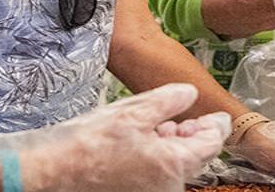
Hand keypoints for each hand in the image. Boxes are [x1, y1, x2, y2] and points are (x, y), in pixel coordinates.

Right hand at [0, 84, 230, 191]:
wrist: (56, 169)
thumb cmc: (90, 143)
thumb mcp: (133, 111)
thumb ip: (168, 100)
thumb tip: (188, 93)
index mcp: (173, 164)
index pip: (211, 144)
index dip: (216, 125)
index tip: (218, 115)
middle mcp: (168, 185)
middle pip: (194, 157)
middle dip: (192, 134)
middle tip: (183, 117)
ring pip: (174, 165)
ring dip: (172, 144)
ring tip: (156, 126)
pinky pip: (157, 174)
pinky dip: (157, 156)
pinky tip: (139, 141)